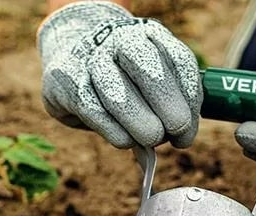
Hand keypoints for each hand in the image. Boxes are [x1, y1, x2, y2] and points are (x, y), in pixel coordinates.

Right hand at [38, 1, 202, 148]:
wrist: (70, 61)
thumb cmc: (121, 79)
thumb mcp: (151, 83)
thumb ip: (168, 105)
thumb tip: (176, 140)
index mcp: (151, 35)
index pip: (179, 62)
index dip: (189, 100)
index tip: (187, 132)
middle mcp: (121, 40)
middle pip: (151, 72)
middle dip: (168, 110)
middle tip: (174, 134)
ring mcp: (92, 58)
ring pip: (119, 98)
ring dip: (140, 126)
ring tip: (150, 140)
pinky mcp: (66, 80)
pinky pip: (95, 113)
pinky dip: (115, 133)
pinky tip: (125, 140)